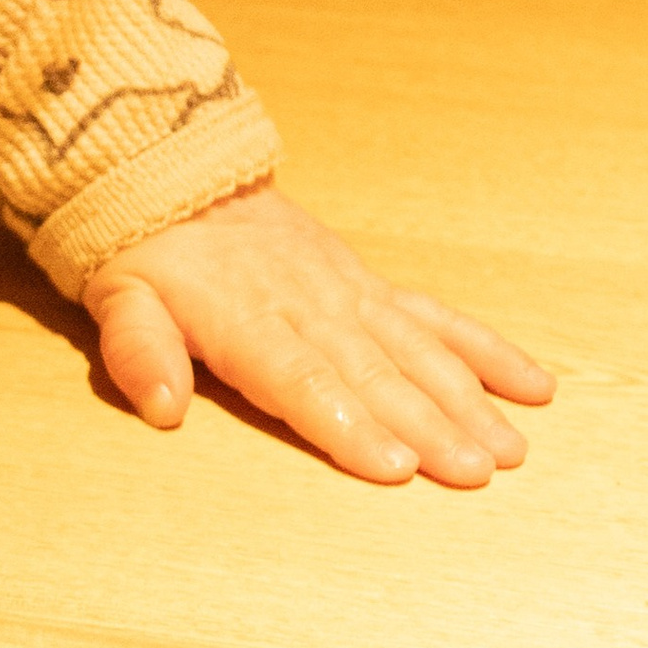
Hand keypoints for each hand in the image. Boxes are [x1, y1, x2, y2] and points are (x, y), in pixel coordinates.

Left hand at [81, 185, 551, 485]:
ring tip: (508, 449)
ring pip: (417, 353)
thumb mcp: (117, 297)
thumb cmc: (142, 251)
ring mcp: (347, 295)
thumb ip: (138, 352)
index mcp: (246, 321)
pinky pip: (435, 319)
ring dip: (466, 402)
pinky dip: (484, 352)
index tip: (395, 466)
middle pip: (375, 376)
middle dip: (428, 428)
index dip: (350, 425)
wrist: (174, 174)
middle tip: (474, 473)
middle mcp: (309, 308)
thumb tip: (161, 407)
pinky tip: (530, 385)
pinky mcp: (368, 286)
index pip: (304, 381)